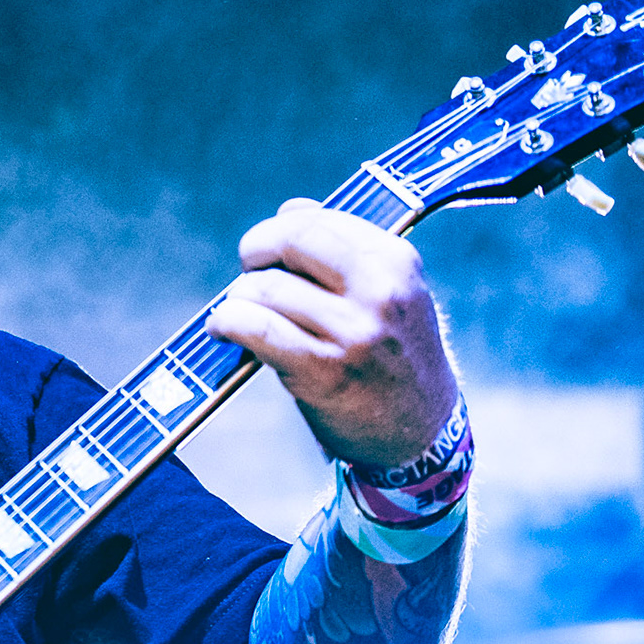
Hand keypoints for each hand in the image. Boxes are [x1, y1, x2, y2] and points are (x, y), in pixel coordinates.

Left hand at [203, 199, 457, 468]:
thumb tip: (290, 209)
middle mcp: (380, 292)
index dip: (279, 230)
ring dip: (239, 298)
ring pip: (265, 288)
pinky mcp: (323, 371)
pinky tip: (223, 329)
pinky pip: (256, 328)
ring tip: (240, 313)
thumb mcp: (390, 294)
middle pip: (291, 239)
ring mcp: (354, 332)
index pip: (318, 219)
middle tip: (248, 272)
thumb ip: (343, 248)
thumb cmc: (393, 357)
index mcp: (397, 262)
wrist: (420, 433)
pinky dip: (227, 322)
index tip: (268, 253)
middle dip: (255, 251)